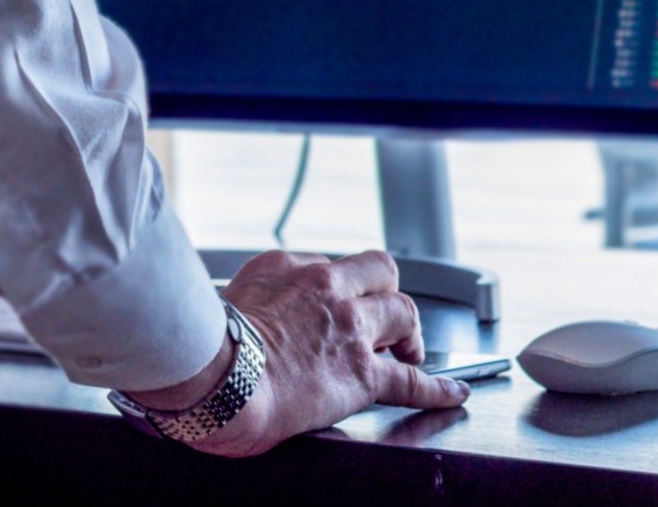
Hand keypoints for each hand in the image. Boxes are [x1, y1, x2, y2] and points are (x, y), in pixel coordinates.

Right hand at [125, 250, 469, 457]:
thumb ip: (249, 296)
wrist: (214, 379)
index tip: (335, 306)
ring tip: (407, 351)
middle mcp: (325, 288)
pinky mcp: (362, 372)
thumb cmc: (205, 348)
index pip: (330, 267)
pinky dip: (437, 387)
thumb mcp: (223, 297)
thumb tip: (244, 312)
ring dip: (408, 332)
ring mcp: (349, 328)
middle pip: (380, 273)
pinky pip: (412, 379)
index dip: (338, 289)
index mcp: (287, 268)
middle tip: (382, 319)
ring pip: (403, 312)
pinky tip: (452, 391)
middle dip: (385, 294)